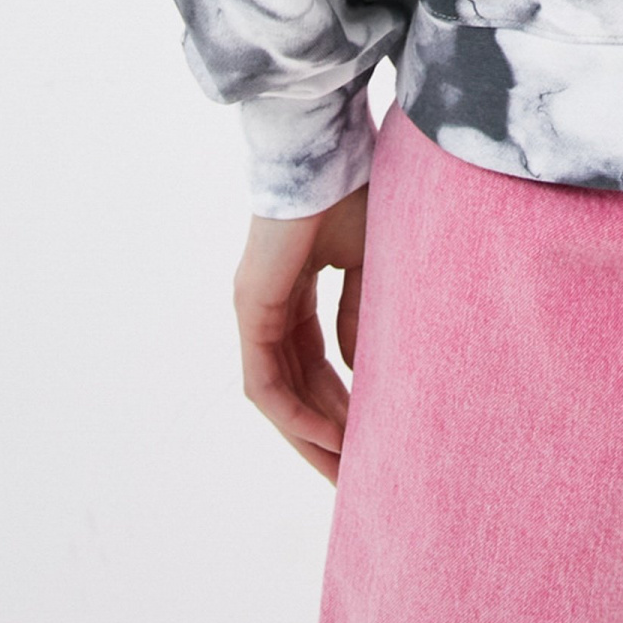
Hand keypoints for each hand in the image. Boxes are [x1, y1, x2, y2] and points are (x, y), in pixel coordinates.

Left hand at [233, 186, 368, 481]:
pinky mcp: (252, 307)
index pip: (313, 363)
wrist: (328, 147)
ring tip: (348, 470)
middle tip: (357, 475)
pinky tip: (330, 438)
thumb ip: (360, 313)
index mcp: (293, 289)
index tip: (370, 438)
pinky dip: (295, 414)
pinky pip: (267, 381)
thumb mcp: (366, 262)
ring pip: (277, 394)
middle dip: (325, 433)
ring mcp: (255, 307)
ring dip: (311, 434)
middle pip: (294, 387)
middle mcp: (268, 304)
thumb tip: (360, 367)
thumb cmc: (353, 188)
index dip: (340, 404)